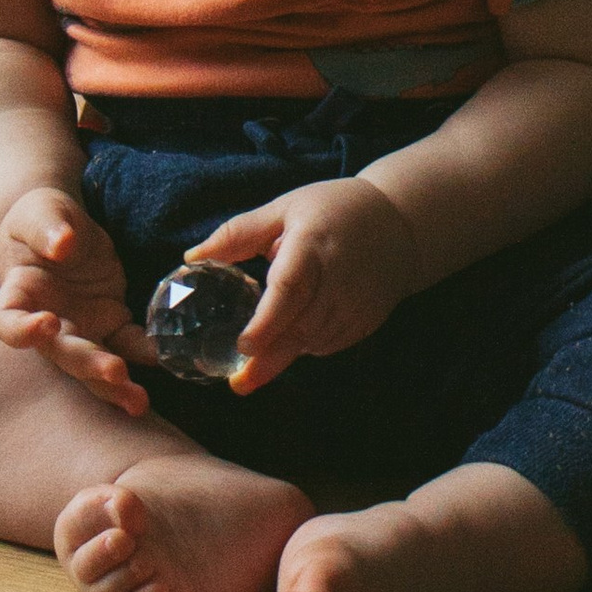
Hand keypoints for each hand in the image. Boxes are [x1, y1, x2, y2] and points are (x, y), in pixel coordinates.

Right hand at [0, 184, 153, 414]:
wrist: (61, 227)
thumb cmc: (39, 218)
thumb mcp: (39, 211)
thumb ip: (47, 227)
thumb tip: (61, 244)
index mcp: (18, 296)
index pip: (9, 323)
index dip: (23, 331)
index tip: (44, 326)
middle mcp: (46, 322)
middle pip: (61, 352)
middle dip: (87, 365)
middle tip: (114, 373)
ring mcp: (79, 327)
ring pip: (94, 362)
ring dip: (114, 384)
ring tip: (139, 402)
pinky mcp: (109, 321)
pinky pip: (126, 342)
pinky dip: (143, 352)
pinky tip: (161, 359)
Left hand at [180, 176, 423, 389]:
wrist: (400, 223)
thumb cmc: (333, 210)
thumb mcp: (285, 209)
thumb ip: (238, 234)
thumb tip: (191, 257)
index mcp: (313, 246)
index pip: (290, 289)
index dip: (267, 321)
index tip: (244, 344)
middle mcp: (337, 279)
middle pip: (299, 327)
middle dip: (269, 358)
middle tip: (238, 382)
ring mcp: (356, 304)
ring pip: (313, 341)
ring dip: (285, 352)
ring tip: (259, 358)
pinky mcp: (366, 321)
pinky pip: (329, 344)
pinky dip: (307, 346)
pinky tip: (294, 338)